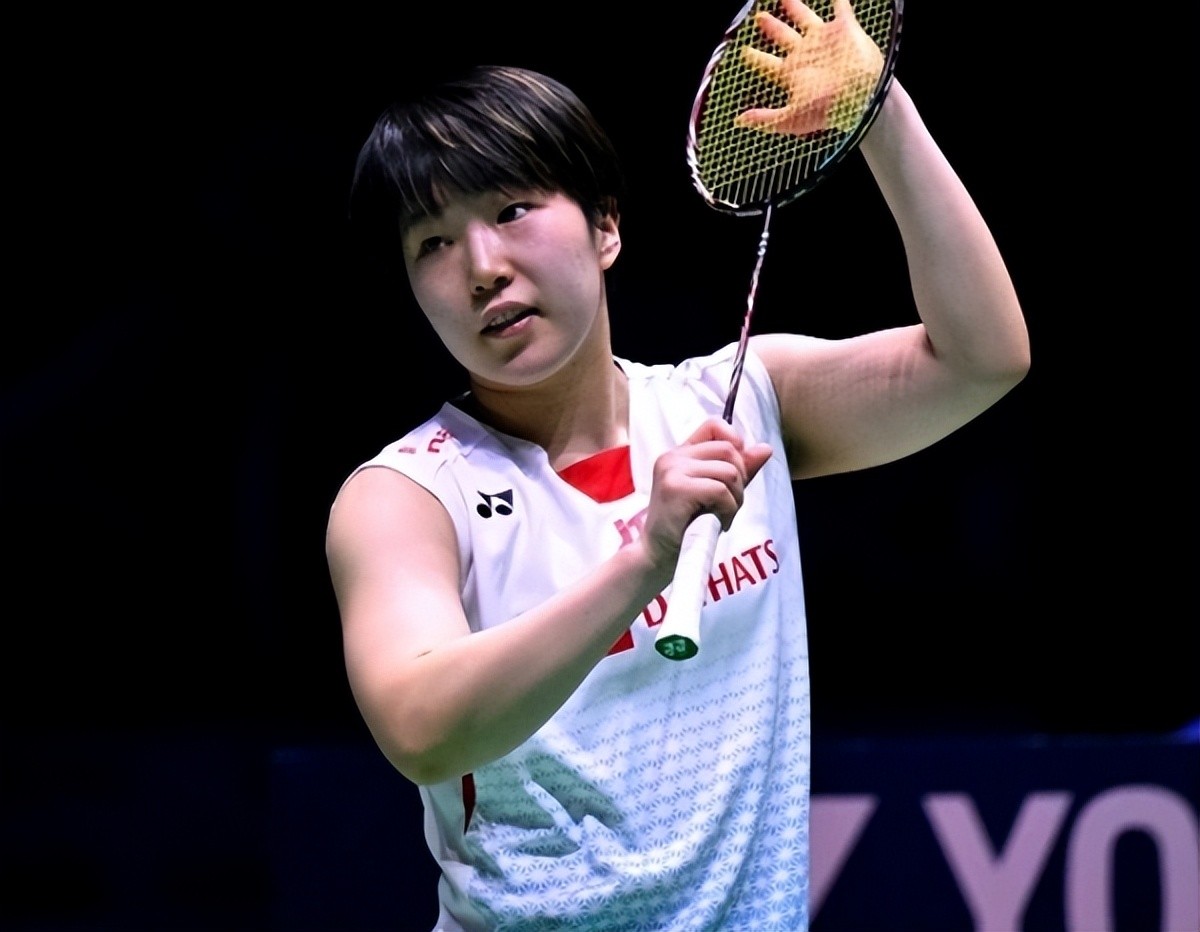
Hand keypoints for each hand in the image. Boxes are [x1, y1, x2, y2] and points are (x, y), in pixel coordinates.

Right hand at [642, 417, 772, 567]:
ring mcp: (672, 470)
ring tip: (720, 515)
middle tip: (728, 504)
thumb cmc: (687, 525)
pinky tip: (716, 522)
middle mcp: (673, 457)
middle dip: (740, 479)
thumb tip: (766, 448)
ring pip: (728, 472)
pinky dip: (727, 509)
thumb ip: (739, 469)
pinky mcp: (675, 488)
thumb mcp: (717, 492)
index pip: (714, 426)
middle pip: (728, 450)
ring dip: (735, 498)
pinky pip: (720, 490)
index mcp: (680, 454)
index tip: (736, 471)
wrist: (659, 554)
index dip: (734, 443)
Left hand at [735, 0, 883, 136]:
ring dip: (794, 6)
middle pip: (783, 37)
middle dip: (771, 27)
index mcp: (792, 73)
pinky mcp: (845, 29)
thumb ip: (766, 118)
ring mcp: (824, 40)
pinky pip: (840, 6)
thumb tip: (738, 121)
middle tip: (758, 18)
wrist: (862, 97)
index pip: (767, 64)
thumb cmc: (827, 109)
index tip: (743, 52)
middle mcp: (806, 54)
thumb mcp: (791, 118)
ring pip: (805, 17)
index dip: (755, 57)